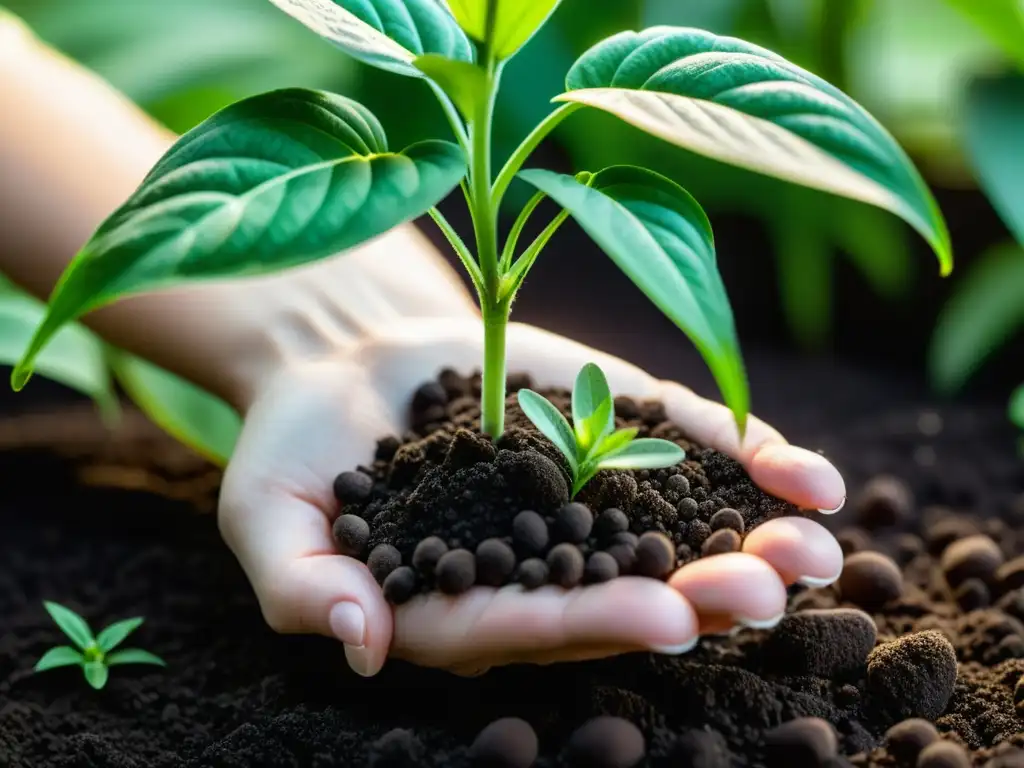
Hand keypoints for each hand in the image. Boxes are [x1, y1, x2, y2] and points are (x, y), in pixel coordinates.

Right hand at [216, 235, 844, 676]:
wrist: (339, 359)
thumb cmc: (293, 447)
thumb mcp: (268, 514)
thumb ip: (304, 584)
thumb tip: (360, 643)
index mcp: (465, 602)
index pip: (536, 624)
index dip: (595, 619)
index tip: (661, 618)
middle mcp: (539, 563)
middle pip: (627, 589)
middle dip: (700, 593)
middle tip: (767, 590)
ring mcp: (584, 495)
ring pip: (676, 529)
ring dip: (751, 541)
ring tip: (818, 546)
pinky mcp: (609, 430)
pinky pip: (686, 450)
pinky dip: (749, 462)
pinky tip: (812, 478)